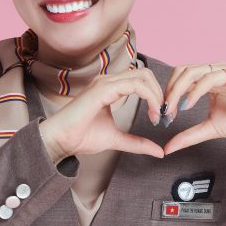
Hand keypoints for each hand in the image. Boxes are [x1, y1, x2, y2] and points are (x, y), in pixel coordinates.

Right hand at [39, 67, 166, 161]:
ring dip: (157, 95)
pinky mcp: (103, 89)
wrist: (60, 141)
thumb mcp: (117, 139)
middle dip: (160, 93)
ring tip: (158, 115)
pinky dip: (149, 97)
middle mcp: (108, 81)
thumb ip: (137, 143)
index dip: (156, 95)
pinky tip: (152, 113)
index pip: (141, 80)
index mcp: (110, 88)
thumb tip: (159, 152)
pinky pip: (134, 85)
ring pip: (143, 76)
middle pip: (145, 74)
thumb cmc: (81, 137)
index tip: (160, 117)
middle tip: (164, 115)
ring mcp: (105, 83)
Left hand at [160, 62, 225, 154]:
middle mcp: (214, 70)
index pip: (179, 76)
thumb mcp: (209, 129)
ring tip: (173, 110)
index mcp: (206, 78)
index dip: (168, 93)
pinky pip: (209, 78)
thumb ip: (188, 136)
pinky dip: (195, 91)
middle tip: (164, 111)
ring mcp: (225, 70)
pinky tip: (187, 106)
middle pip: (182, 70)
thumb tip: (167, 148)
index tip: (162, 113)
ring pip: (192, 72)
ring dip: (178, 90)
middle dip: (169, 91)